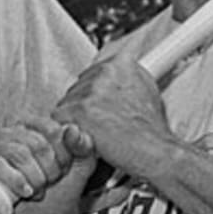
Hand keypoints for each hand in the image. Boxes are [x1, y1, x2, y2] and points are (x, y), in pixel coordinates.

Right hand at [0, 116, 96, 213]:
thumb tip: (72, 130)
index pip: (51, 128)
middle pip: (35, 142)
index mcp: (36, 127)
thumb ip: (85, 147)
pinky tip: (26, 191)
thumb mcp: (81, 169)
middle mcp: (13, 134)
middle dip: (50, 169)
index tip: (64, 169)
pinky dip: (14, 178)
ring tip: (40, 190)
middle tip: (52, 182)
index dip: (62, 153)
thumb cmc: (61, 192)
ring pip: (16, 153)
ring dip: (35, 177)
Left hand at [51, 51, 173, 183]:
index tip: (101, 103)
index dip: (94, 92)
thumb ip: (129, 75)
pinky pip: (59, 117)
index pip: (91, 71)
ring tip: (99, 129)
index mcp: (121, 64)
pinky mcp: (80, 110)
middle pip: (77, 86)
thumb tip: (120, 68)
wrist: (153, 149)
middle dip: (84, 104)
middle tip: (103, 120)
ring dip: (76, 118)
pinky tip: (88, 135)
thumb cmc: (151, 127)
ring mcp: (92, 90)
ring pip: (66, 102)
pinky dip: (69, 129)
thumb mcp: (147, 89)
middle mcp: (105, 72)